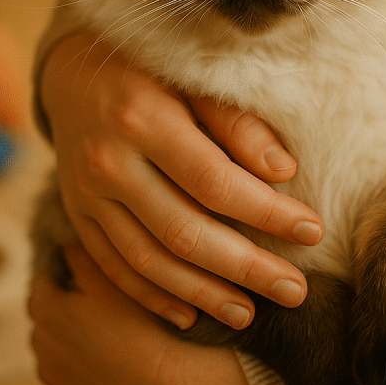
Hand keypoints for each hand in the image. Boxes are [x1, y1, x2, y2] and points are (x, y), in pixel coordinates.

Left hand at [29, 242, 263, 384]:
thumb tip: (67, 242)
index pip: (41, 288)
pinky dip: (92, 384)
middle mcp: (44, 357)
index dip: (62, 279)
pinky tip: (120, 375)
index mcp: (48, 316)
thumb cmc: (144, 327)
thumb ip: (84, 257)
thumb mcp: (114, 280)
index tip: (83, 278)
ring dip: (76, 352)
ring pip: (61, 363)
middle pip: (48, 327)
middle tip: (102, 309)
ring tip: (113, 343)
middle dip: (66, 316)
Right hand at [41, 32, 323, 329]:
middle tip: (295, 290)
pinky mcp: (77, 216)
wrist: (72, 69)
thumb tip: (284, 171)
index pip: (215, 182)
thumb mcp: (194, 77)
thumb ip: (236, 122)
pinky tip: (189, 316)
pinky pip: (114, 267)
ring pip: (148, 260)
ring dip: (202, 294)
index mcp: (142, 118)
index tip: (313, 231)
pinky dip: (152, 296)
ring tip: (250, 313)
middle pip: (184, 232)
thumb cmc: (151, 69)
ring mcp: (86, 195)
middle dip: (246, 267)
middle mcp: (108, 162)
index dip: (267, 213)